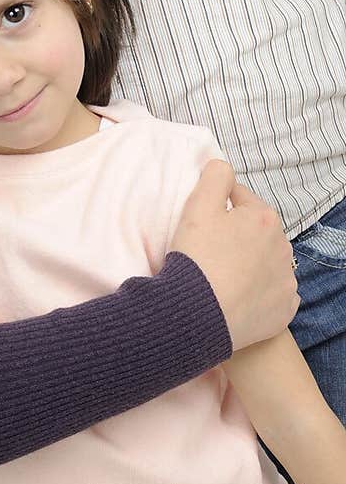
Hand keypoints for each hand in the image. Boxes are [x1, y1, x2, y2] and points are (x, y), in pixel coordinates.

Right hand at [170, 160, 297, 351]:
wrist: (196, 315)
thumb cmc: (197, 257)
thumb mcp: (198, 205)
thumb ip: (215, 175)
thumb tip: (224, 167)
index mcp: (264, 218)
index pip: (240, 199)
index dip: (217, 208)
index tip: (201, 225)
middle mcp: (283, 248)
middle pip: (256, 232)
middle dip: (237, 236)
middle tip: (208, 250)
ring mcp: (286, 283)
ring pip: (266, 263)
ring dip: (249, 264)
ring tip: (221, 276)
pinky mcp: (284, 312)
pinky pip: (273, 295)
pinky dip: (258, 294)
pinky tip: (236, 297)